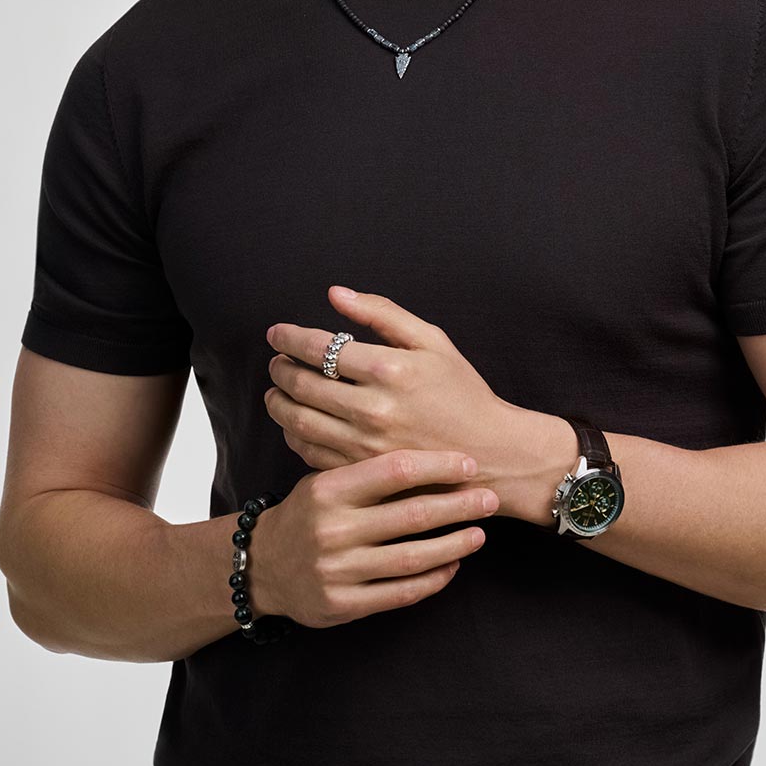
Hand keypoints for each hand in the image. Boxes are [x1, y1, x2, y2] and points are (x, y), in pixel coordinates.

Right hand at [250, 450, 499, 628]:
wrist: (262, 565)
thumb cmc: (309, 512)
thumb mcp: (326, 481)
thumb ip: (369, 472)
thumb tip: (434, 454)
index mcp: (329, 489)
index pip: (395, 470)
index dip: (438, 466)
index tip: (469, 464)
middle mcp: (333, 529)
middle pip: (412, 514)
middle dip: (459, 505)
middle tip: (491, 498)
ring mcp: (337, 570)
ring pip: (412, 557)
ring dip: (453, 545)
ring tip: (479, 534)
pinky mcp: (342, 604)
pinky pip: (400, 593)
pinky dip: (433, 579)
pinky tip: (453, 566)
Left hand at [263, 285, 515, 495]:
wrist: (489, 453)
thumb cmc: (461, 393)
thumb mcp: (432, 341)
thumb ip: (382, 313)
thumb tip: (336, 294)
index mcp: (389, 369)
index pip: (320, 347)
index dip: (290, 338)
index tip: (277, 333)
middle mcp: (372, 408)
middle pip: (302, 384)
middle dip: (280, 368)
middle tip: (275, 361)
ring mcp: (364, 445)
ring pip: (299, 420)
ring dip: (278, 402)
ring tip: (276, 390)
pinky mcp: (361, 471)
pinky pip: (310, 451)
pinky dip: (293, 434)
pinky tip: (294, 421)